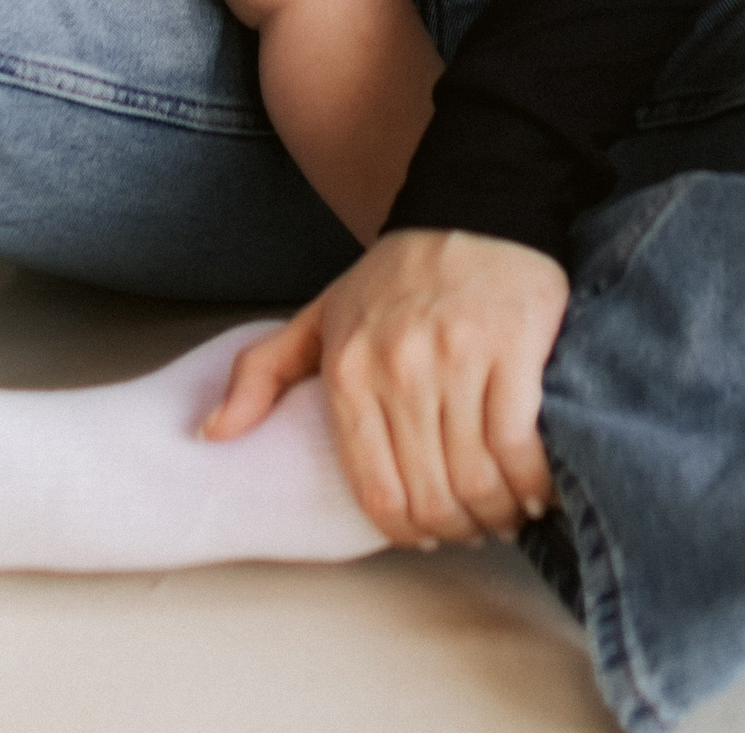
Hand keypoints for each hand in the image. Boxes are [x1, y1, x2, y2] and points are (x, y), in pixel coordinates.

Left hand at [203, 229, 569, 546]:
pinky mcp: (511, 347)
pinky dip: (531, 482)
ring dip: (497, 514)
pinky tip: (535, 486)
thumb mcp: (319, 317)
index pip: (378, 491)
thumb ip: (261, 374)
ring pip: (476, 479)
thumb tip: (210, 434)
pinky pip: (519, 445)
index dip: (408, 530)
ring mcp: (457, 356)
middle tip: (474, 527)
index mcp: (347, 368)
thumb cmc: (394, 280)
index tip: (428, 532)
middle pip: (432, 494)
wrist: (471, 213)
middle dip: (457, 528)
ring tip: (506, 512)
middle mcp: (398, 365)